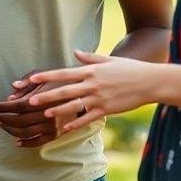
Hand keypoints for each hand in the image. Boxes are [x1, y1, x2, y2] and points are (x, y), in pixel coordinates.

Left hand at [0, 69, 66, 147]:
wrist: (82, 97)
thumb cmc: (60, 84)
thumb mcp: (44, 76)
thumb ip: (28, 81)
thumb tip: (13, 87)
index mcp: (42, 99)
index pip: (18, 105)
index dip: (3, 107)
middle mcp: (46, 114)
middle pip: (20, 120)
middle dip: (5, 119)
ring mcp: (51, 126)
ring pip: (26, 132)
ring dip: (11, 130)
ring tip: (3, 125)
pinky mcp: (56, 134)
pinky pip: (38, 142)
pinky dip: (26, 143)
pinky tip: (17, 141)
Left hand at [26, 51, 156, 133]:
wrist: (150, 82)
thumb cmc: (129, 69)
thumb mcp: (109, 60)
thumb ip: (90, 58)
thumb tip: (75, 52)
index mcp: (91, 71)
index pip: (63, 73)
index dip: (47, 76)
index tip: (32, 79)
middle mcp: (92, 84)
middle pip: (65, 91)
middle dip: (46, 96)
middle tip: (30, 102)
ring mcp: (99, 98)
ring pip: (74, 106)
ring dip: (58, 110)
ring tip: (44, 114)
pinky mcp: (107, 109)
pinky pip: (88, 118)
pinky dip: (76, 123)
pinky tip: (65, 128)